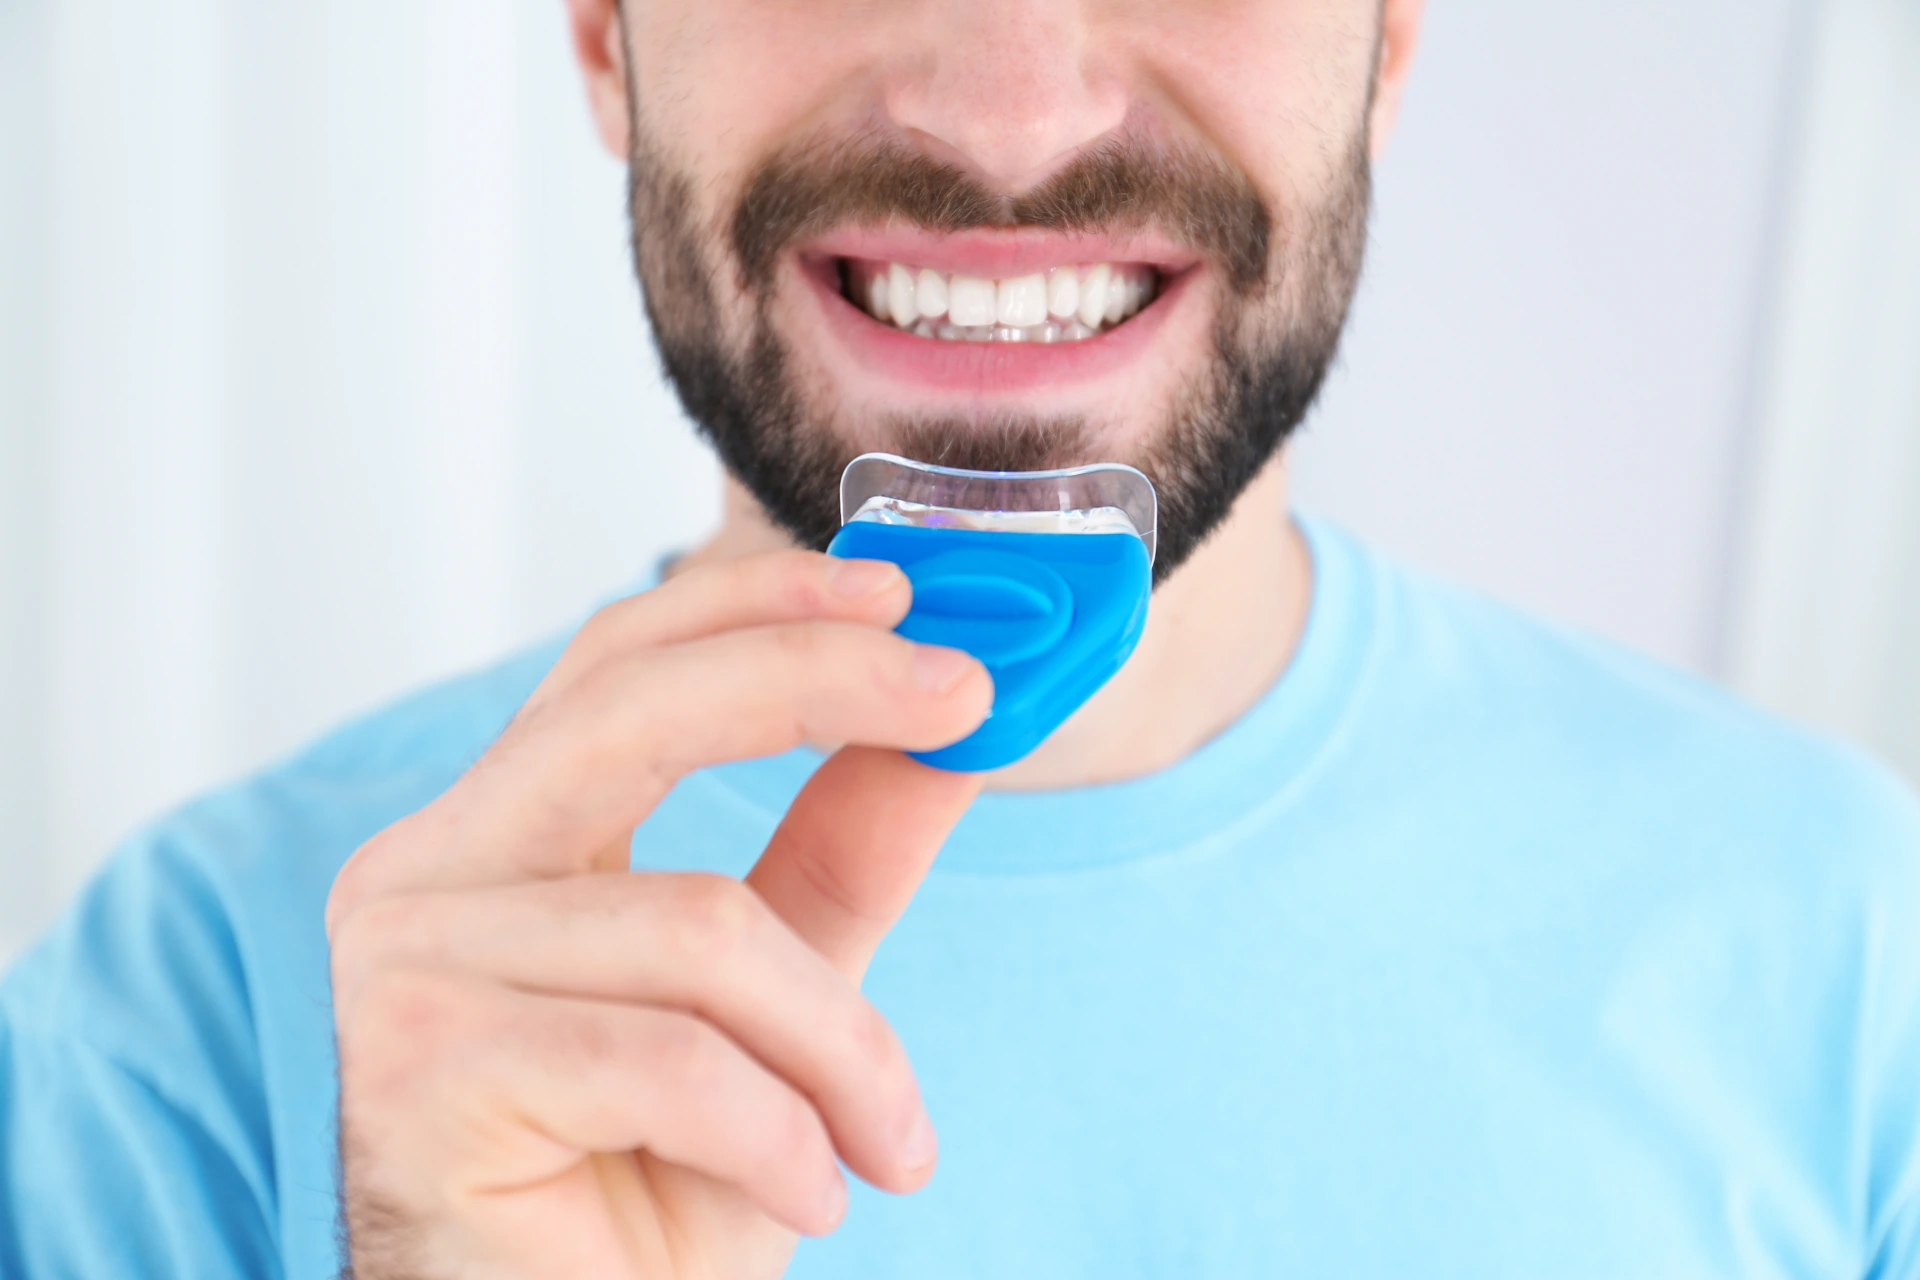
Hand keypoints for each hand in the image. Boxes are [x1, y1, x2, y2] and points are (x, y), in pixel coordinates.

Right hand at [324, 550, 991, 1278]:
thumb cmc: (659, 1184)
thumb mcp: (783, 997)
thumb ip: (840, 852)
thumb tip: (949, 723)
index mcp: (494, 836)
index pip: (620, 661)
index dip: (760, 604)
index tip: (904, 590)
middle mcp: (423, 874)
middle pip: (629, 714)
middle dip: (817, 682)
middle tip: (969, 699)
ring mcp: (405, 969)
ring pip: (702, 927)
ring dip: (844, 1050)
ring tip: (889, 1144)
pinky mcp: (420, 1075)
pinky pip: (676, 1061)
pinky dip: (782, 1134)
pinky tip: (808, 1195)